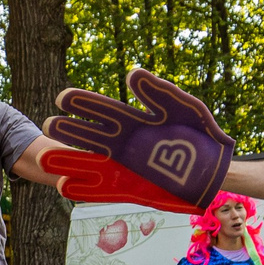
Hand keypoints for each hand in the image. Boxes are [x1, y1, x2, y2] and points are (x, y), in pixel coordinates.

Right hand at [47, 68, 235, 207]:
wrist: (217, 169)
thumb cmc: (202, 134)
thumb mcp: (184, 108)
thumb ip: (159, 93)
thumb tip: (131, 73)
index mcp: (135, 120)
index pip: (103, 109)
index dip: (83, 103)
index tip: (63, 98)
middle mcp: (124, 143)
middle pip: (91, 135)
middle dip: (70, 130)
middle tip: (48, 125)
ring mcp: (126, 167)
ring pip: (91, 162)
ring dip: (69, 160)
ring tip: (46, 160)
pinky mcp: (131, 189)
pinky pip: (103, 190)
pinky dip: (85, 189)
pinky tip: (65, 187)